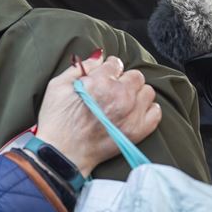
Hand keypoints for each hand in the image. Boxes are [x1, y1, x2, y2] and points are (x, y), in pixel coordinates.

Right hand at [36, 54, 160, 175]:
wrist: (61, 153)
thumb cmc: (56, 122)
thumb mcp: (57, 86)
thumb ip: (80, 68)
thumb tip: (98, 57)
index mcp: (100, 81)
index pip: (115, 63)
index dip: (107, 70)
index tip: (103, 77)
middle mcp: (120, 95)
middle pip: (135, 76)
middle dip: (123, 80)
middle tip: (111, 91)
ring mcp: (132, 113)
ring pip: (147, 92)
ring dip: (136, 94)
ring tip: (122, 103)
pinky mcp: (138, 131)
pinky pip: (156, 112)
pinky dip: (147, 110)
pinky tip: (134, 113)